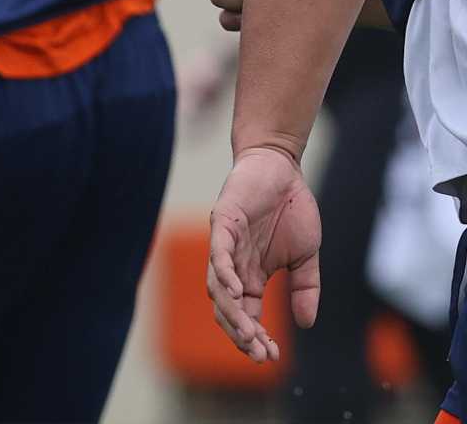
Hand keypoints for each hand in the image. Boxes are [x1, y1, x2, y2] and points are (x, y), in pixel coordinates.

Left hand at [207, 145, 321, 362]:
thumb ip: (306, 289)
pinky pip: (219, 254)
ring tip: (248, 334)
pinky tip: (237, 294)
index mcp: (253, 276)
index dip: (255, 336)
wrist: (282, 169)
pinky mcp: (223, 223)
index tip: (270, 357)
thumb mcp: (306, 257)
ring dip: (232, 313)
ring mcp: (226, 245)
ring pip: (219, 287)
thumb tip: (307, 325)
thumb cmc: (291, 210)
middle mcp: (235, 265)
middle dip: (241, 333)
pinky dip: (224, 274)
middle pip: (227, 308)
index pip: (248, 314)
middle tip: (258, 353)